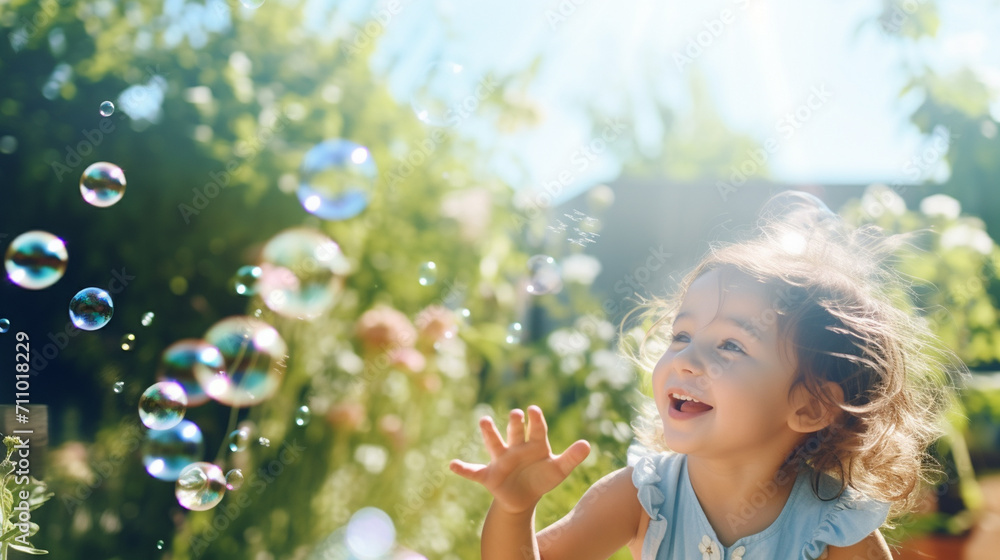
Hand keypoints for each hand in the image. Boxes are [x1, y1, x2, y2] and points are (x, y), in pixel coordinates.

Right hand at [450, 405, 590, 514]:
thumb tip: (587, 445)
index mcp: (534, 444)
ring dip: (489, 433)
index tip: (534, 410)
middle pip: (515, 432)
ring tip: (485, 421)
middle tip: (516, 413)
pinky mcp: (489, 475)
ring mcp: (501, 460)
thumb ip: (572, 458)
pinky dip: (463, 469)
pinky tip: (452, 465)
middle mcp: (515, 448)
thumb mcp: (558, 470)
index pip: (537, 429)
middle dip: (515, 423)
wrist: (522, 498)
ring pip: (494, 444)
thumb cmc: (541, 479)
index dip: (536, 420)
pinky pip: (473, 472)